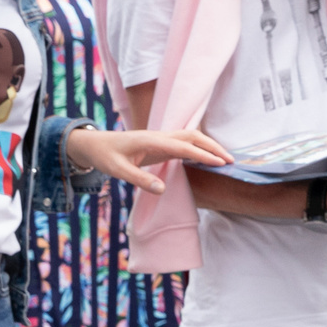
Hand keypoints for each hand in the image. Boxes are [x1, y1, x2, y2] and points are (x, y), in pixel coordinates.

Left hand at [66, 123, 232, 192]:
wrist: (96, 144)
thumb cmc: (106, 156)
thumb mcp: (118, 170)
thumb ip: (140, 179)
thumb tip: (162, 190)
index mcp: (151, 141)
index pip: (183, 146)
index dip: (202, 154)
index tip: (220, 163)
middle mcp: (159, 136)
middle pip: (192, 136)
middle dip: (213, 147)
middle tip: (231, 161)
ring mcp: (160, 138)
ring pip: (190, 137)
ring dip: (208, 145)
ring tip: (224, 159)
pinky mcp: (160, 143)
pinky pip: (184, 142)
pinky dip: (199, 147)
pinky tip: (206, 158)